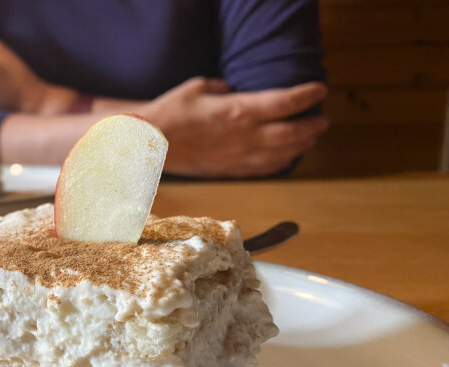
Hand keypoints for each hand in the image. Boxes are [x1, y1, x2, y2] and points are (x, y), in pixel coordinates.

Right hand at [141, 78, 328, 176]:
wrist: (150, 145)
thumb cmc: (170, 113)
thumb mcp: (198, 87)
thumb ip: (222, 89)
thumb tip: (234, 92)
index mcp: (239, 111)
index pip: (285, 103)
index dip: (307, 96)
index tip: (320, 90)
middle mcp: (244, 136)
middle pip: (292, 134)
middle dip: (313, 127)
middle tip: (323, 120)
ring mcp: (239, 157)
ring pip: (282, 155)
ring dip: (301, 147)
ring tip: (310, 139)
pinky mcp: (230, 171)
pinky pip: (264, 170)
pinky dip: (281, 164)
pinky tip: (286, 158)